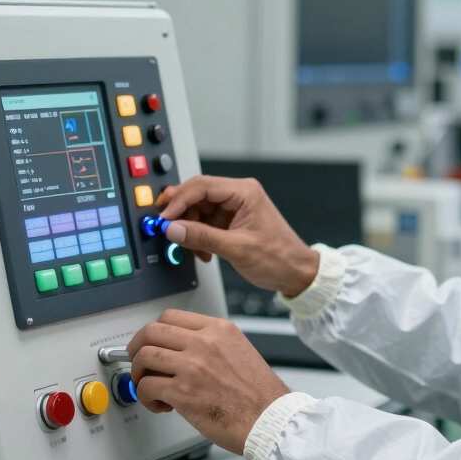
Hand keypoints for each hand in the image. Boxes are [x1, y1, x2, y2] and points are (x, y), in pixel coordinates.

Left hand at [126, 310, 290, 454]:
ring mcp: (192, 366)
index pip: (170, 316)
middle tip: (138, 363)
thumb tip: (180, 350)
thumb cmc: (259, 394)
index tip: (150, 343)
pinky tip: (160, 405)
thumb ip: (210, 344)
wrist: (269, 420)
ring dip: (138, 374)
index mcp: (218, 329)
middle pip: (150, 331)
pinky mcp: (182, 392)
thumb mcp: (239, 350)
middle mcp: (203, 342)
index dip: (153, 332)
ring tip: (148, 387)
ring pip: (144, 357)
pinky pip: (146, 387)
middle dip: (136, 348)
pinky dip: (145, 398)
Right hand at [157, 176, 319, 297]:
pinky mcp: (232, 221)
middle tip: (166, 228)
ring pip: (199, 209)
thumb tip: (173, 228)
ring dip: (189, 228)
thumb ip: (202, 237)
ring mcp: (235, 208)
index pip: (202, 186)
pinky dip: (198, 236)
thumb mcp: (236, 248)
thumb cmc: (278, 257)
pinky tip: (201, 251)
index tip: (164, 217)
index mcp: (244, 192)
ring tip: (189, 246)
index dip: (179, 200)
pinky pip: (205, 222)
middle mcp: (239, 195)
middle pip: (197, 195)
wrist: (296, 273)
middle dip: (180, 213)